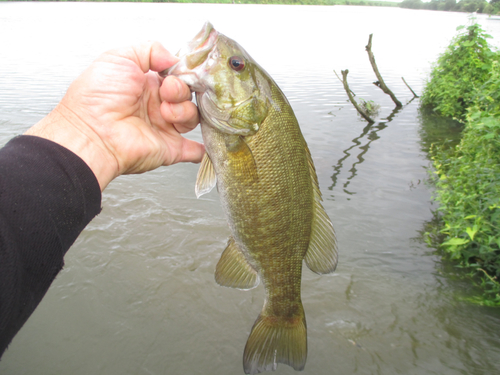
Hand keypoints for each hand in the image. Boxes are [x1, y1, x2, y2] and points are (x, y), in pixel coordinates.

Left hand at [25, 41, 202, 190]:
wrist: (90, 133)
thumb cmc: (96, 98)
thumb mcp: (118, 57)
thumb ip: (149, 50)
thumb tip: (173, 58)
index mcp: (144, 85)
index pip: (175, 76)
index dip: (181, 73)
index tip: (178, 71)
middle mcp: (154, 106)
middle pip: (186, 95)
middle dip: (181, 90)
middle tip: (168, 91)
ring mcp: (162, 128)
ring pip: (191, 117)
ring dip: (185, 111)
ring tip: (166, 111)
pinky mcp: (168, 148)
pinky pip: (192, 150)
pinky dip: (201, 149)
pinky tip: (204, 143)